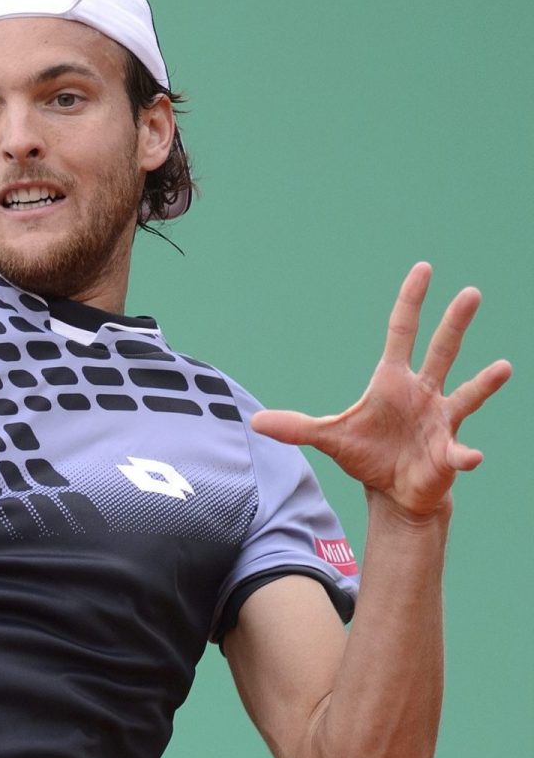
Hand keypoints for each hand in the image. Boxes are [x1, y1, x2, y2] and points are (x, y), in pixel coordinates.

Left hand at [251, 262, 512, 519]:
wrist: (393, 489)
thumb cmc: (367, 455)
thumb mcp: (328, 437)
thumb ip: (296, 427)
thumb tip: (255, 422)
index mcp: (392, 381)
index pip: (402, 332)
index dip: (411, 301)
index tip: (424, 269)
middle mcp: (422, 392)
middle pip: (441, 350)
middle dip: (454, 323)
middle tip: (471, 292)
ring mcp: (440, 419)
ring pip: (466, 393)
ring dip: (484, 383)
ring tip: (504, 367)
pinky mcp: (448, 451)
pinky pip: (460, 451)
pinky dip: (466, 455)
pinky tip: (471, 457)